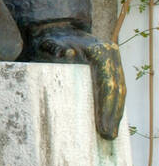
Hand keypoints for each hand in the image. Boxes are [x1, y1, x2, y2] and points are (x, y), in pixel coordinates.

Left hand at [20, 21, 125, 140]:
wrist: (54, 29)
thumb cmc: (47, 40)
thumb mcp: (46, 43)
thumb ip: (53, 48)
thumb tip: (66, 53)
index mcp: (99, 50)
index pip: (107, 84)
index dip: (106, 107)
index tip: (102, 127)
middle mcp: (110, 53)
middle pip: (117, 89)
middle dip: (113, 114)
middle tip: (108, 137)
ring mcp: (113, 58)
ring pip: (119, 89)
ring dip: (116, 112)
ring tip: (111, 134)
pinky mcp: (110, 64)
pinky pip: (116, 87)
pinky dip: (114, 104)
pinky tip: (111, 120)